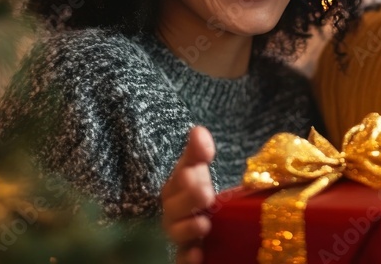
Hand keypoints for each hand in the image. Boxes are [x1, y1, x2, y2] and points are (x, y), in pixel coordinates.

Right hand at [161, 126, 216, 263]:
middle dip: (188, 200)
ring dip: (188, 229)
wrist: (202, 217)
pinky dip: (186, 258)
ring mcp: (179, 233)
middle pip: (174, 208)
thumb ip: (199, 151)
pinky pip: (180, 259)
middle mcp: (173, 211)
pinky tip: (198, 255)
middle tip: (206, 195)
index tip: (192, 172)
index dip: (183, 177)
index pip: (176, 181)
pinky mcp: (185, 253)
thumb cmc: (198, 188)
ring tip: (204, 224)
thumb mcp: (200, 168)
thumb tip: (198, 130)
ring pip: (175, 233)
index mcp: (175, 188)